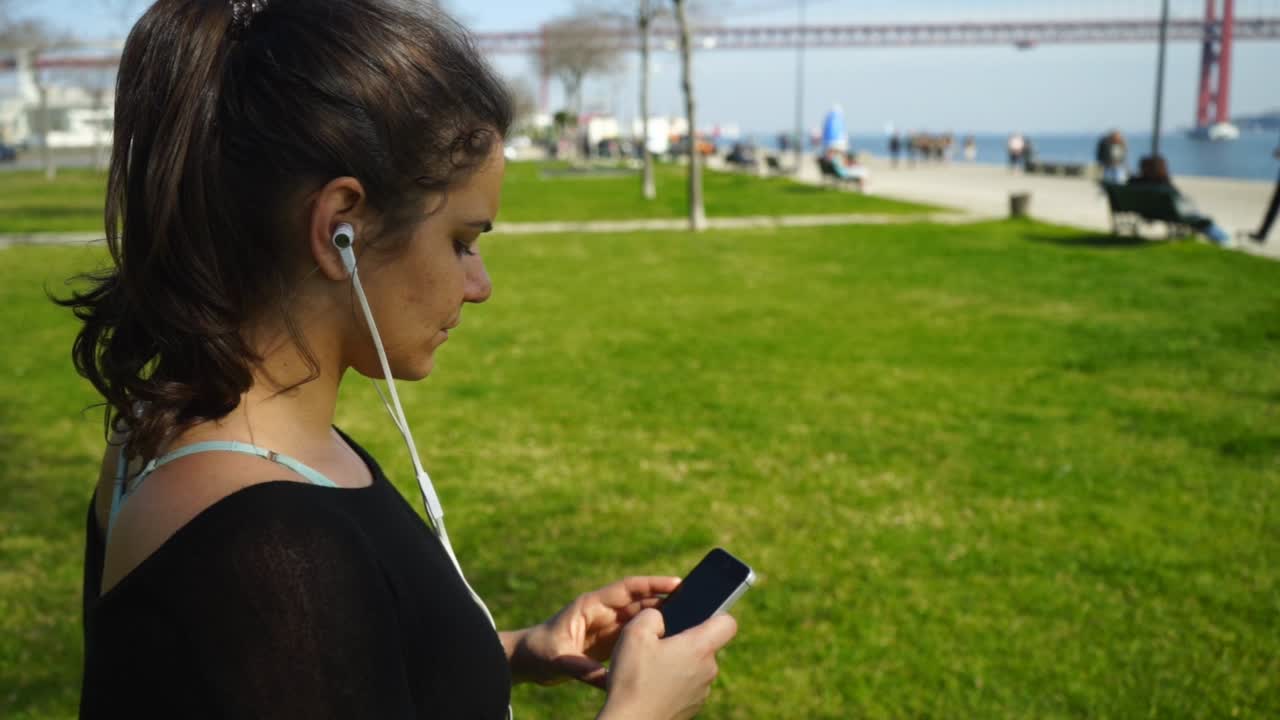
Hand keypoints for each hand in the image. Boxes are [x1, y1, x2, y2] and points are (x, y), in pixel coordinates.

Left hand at [511, 576, 679, 688]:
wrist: (526, 661)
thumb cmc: (537, 652)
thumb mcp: (556, 659)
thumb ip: (580, 666)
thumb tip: (604, 678)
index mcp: (591, 606)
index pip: (627, 589)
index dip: (652, 584)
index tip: (677, 583)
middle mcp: (603, 612)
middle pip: (640, 602)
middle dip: (665, 602)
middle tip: (694, 604)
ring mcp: (607, 627)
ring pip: (641, 620)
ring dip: (661, 621)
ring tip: (688, 623)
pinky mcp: (609, 643)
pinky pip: (635, 637)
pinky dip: (651, 639)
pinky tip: (669, 645)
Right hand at [599, 609, 737, 719]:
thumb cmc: (634, 678)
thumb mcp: (635, 634)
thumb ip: (652, 615)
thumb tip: (660, 617)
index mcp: (699, 648)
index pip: (728, 623)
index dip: (716, 615)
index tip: (699, 618)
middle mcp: (708, 670)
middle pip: (706, 645)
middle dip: (686, 641)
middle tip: (659, 645)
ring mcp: (702, 692)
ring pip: (696, 666)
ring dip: (679, 663)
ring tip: (652, 668)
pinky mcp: (693, 707)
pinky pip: (689, 685)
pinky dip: (675, 682)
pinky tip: (653, 685)